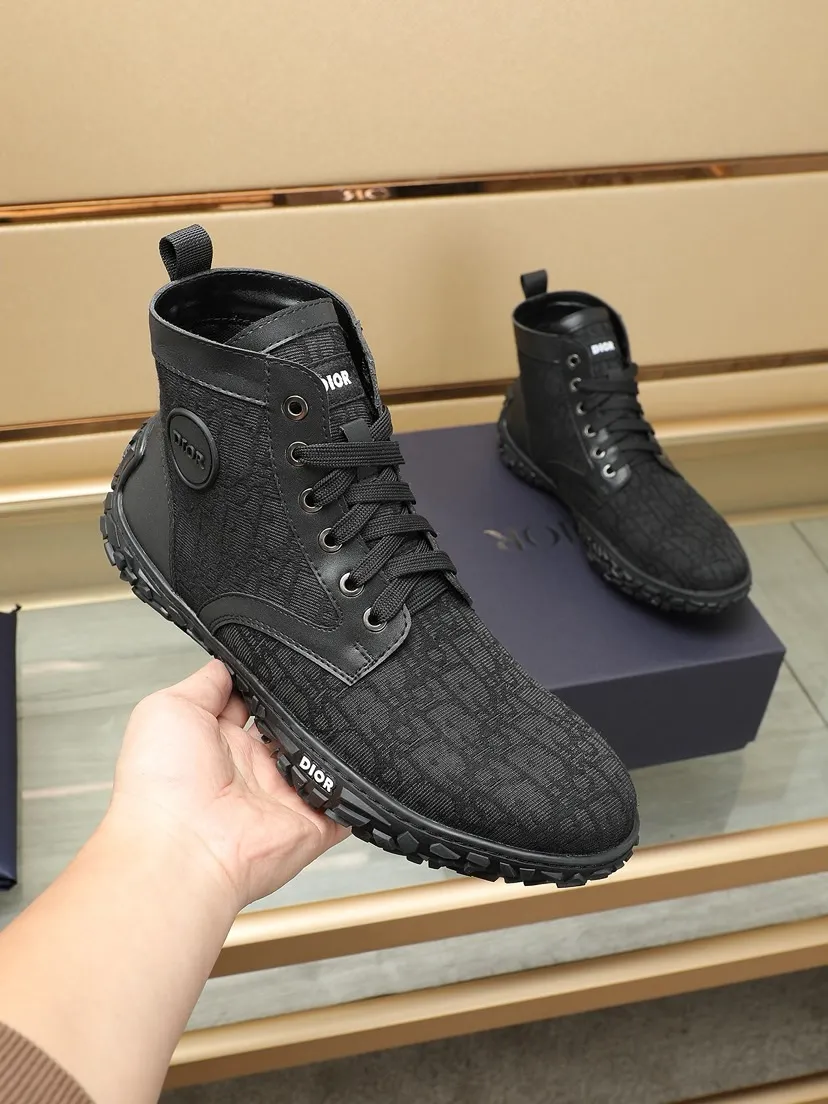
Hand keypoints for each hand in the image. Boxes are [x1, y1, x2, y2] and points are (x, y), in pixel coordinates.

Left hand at [109, 659, 347, 911]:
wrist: (180, 850)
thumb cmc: (160, 785)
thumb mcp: (168, 709)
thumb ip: (206, 684)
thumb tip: (227, 663)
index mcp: (218, 741)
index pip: (256, 704)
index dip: (273, 683)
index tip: (291, 659)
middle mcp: (251, 769)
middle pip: (294, 727)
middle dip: (308, 707)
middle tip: (320, 685)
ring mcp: (283, 797)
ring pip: (324, 759)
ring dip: (332, 740)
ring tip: (340, 713)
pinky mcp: (311, 822)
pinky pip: (346, 801)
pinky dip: (357, 784)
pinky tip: (361, 758)